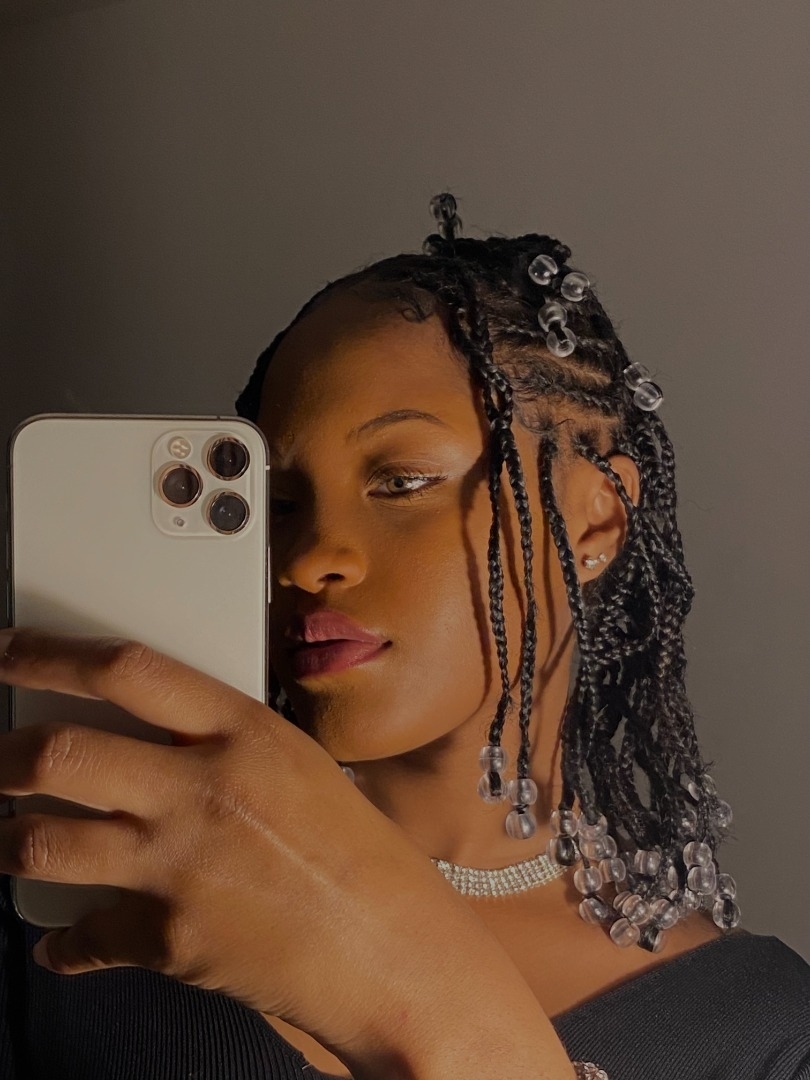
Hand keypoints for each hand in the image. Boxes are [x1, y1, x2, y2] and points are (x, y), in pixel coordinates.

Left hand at [0, 628, 576, 1079]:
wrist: (392, 949)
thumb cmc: (359, 856)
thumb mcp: (298, 766)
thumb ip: (224, 744)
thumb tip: (154, 738)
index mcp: (244, 733)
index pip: (127, 670)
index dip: (50, 654)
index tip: (11, 651)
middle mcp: (202, 791)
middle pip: (63, 753)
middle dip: (8, 756)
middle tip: (0, 759)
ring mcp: (179, 866)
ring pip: (43, 843)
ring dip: (11, 842)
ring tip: (9, 837)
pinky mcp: (168, 940)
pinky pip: (83, 937)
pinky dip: (66, 944)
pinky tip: (65, 942)